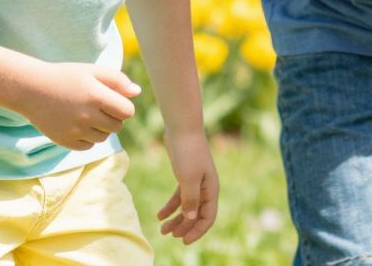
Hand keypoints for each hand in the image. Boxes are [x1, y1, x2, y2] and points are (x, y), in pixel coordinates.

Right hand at [13, 63, 138, 150]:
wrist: (30, 89)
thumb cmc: (65, 77)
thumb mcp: (92, 71)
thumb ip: (117, 79)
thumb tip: (137, 92)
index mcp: (96, 96)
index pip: (127, 111)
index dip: (123, 106)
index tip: (113, 100)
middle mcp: (86, 115)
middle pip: (117, 126)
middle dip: (114, 117)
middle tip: (100, 107)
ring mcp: (74, 130)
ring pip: (103, 137)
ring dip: (101, 128)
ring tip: (88, 115)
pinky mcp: (63, 140)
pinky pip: (88, 146)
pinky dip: (88, 138)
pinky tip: (79, 124)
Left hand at [156, 128, 218, 243]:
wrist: (182, 129)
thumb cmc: (188, 152)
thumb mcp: (188, 178)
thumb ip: (190, 199)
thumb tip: (191, 218)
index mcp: (211, 189)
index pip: (208, 216)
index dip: (197, 230)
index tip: (184, 241)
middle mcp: (205, 188)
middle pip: (197, 214)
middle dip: (185, 227)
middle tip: (170, 236)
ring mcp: (196, 182)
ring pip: (188, 207)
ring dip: (177, 219)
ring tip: (162, 230)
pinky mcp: (185, 176)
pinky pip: (179, 197)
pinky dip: (170, 207)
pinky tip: (159, 215)